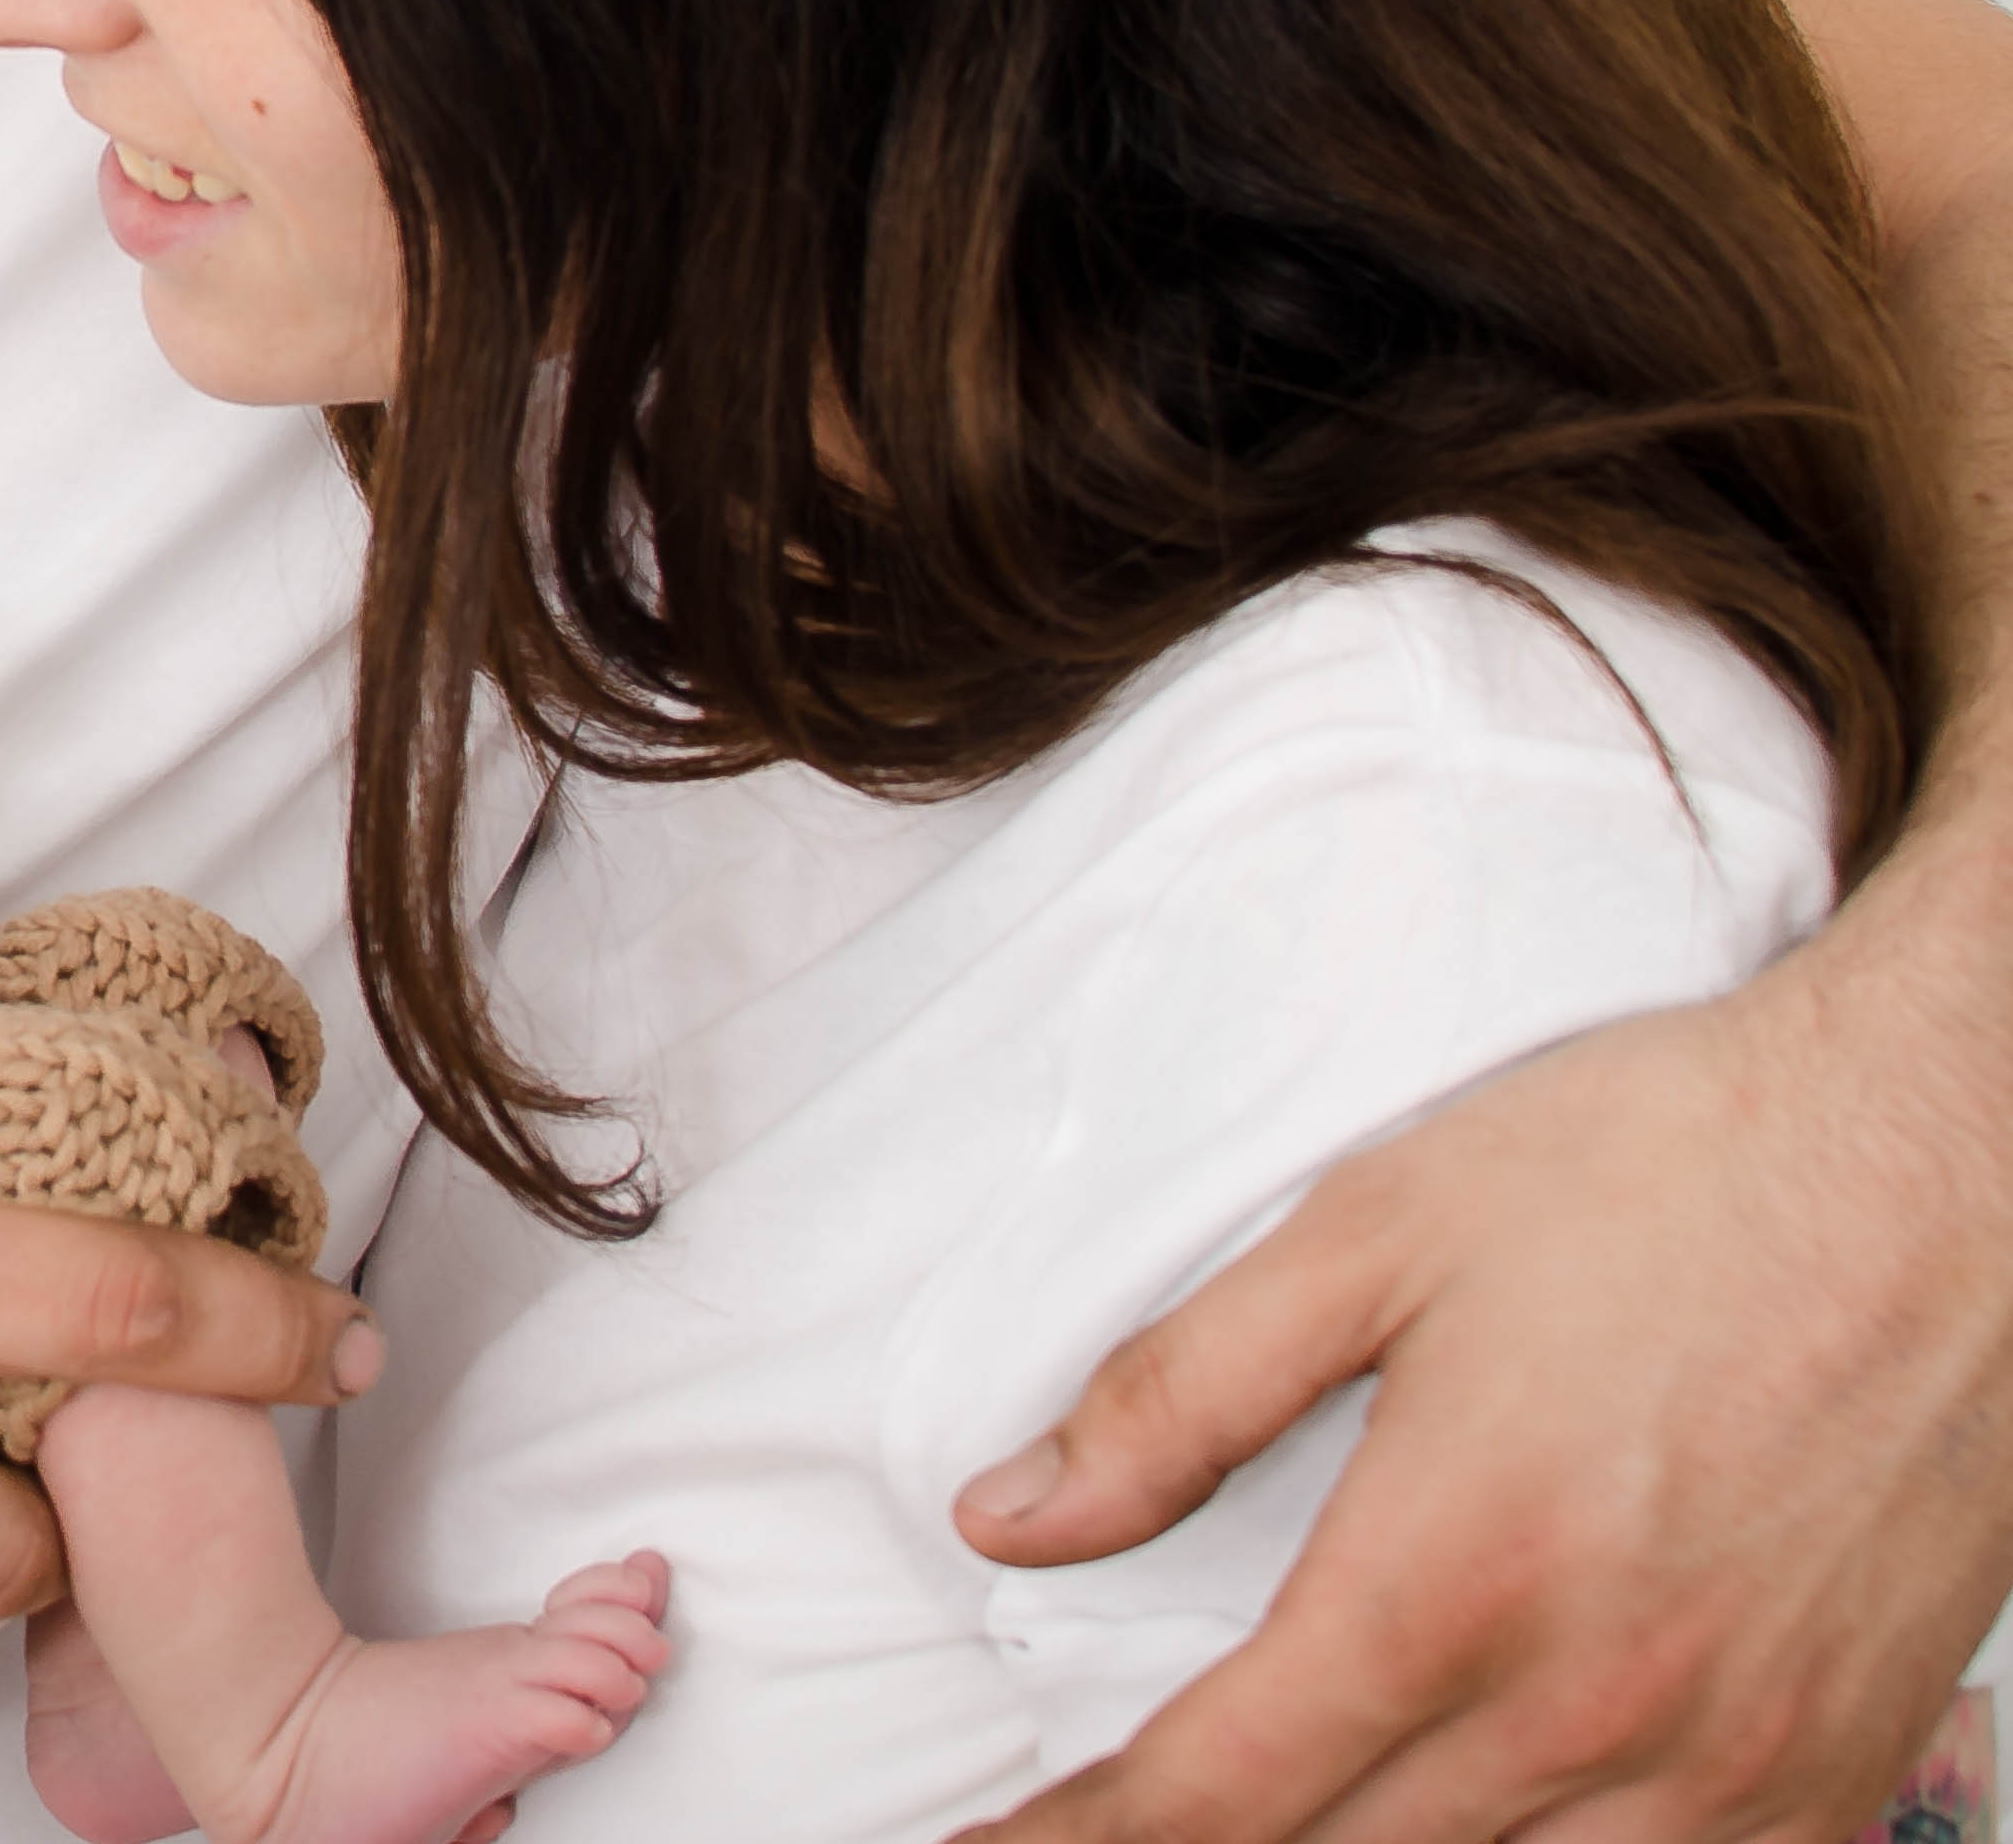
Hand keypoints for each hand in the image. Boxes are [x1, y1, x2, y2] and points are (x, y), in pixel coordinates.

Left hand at [946, 917, 2012, 1842]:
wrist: (1951, 1155)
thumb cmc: (1667, 1168)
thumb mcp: (1371, 1237)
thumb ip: (1175, 1397)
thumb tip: (1010, 1515)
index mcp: (1452, 1577)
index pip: (1214, 1792)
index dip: (1079, 1838)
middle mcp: (1594, 1707)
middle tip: (1112, 1827)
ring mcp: (1736, 1760)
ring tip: (1284, 1823)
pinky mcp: (1842, 1766)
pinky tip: (1489, 1830)